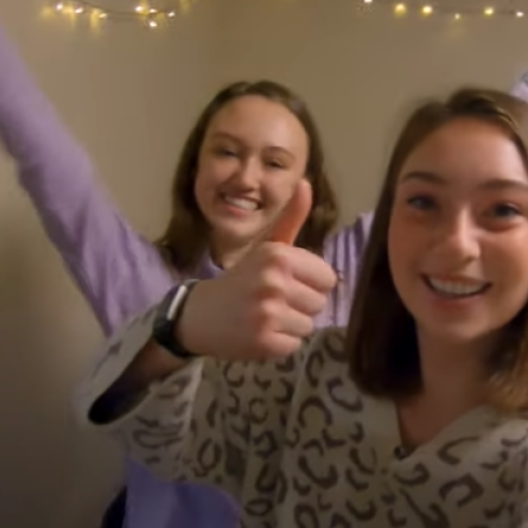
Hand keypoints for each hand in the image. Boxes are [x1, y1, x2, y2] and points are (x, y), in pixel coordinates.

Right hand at [178, 181, 337, 358]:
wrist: (200, 314)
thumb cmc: (242, 279)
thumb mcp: (266, 247)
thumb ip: (291, 218)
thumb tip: (305, 182)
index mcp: (278, 255)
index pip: (327, 278)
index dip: (309, 283)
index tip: (286, 283)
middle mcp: (274, 281)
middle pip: (319, 303)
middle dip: (300, 305)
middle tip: (271, 302)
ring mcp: (268, 312)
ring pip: (308, 325)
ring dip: (290, 325)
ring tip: (265, 317)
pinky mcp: (264, 341)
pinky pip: (294, 345)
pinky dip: (279, 344)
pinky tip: (259, 333)